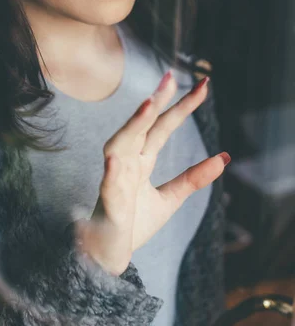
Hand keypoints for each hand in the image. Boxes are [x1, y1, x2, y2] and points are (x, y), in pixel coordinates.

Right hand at [73, 72, 228, 275]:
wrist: (111, 254)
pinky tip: (114, 160)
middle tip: (171, 77)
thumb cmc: (134, 222)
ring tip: (148, 105)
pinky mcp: (108, 202)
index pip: (164, 126)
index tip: (203, 85)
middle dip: (156, 101)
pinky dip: (110, 171)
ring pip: (121, 144)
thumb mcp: (170, 199)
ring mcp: (116, 178)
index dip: (182, 106)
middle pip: (143, 126)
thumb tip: (225, 157)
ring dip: (133, 124)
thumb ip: (193, 178)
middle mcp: (128, 161)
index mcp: (142, 159)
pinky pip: (107, 184)